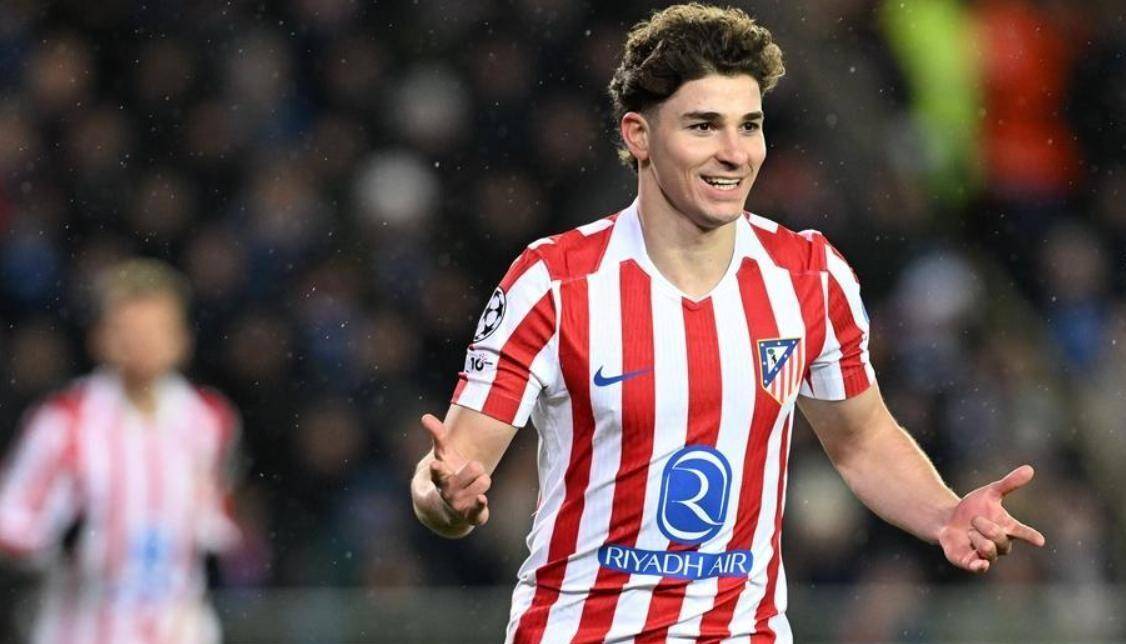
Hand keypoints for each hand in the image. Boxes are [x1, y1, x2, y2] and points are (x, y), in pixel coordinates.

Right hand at [421, 413, 490, 527]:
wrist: (446, 511)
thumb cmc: (447, 476)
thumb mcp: (443, 457)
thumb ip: (438, 436)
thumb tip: (425, 416)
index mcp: (439, 477)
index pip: (438, 471)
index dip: (438, 468)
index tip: (436, 464)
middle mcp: (448, 492)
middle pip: (475, 468)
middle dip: (477, 467)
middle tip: (471, 471)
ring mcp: (459, 505)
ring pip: (485, 481)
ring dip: (483, 481)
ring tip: (474, 486)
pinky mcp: (471, 516)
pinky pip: (480, 509)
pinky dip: (481, 504)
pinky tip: (481, 498)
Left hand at [938, 465, 1045, 572]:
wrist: (948, 520)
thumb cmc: (974, 508)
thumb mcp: (990, 493)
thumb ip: (1009, 484)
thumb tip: (1030, 469)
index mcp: (1008, 528)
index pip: (1023, 532)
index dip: (1030, 536)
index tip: (1039, 540)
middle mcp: (1000, 544)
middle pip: (1000, 538)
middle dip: (986, 526)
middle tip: (974, 519)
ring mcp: (986, 555)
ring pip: (989, 551)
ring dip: (977, 538)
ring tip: (969, 532)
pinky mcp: (971, 563)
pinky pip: (979, 568)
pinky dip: (979, 566)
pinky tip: (979, 564)